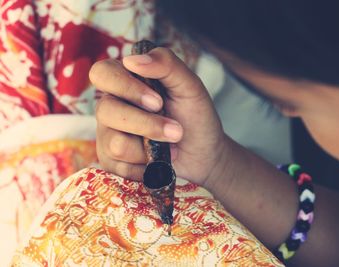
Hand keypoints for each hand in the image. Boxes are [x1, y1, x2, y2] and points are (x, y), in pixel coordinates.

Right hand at [90, 47, 226, 185]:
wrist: (204, 155)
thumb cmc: (195, 117)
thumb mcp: (190, 86)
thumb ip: (166, 64)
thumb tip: (132, 59)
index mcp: (126, 82)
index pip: (102, 73)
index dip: (125, 87)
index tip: (157, 102)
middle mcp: (111, 106)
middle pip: (106, 110)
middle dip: (146, 124)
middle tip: (176, 130)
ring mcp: (108, 135)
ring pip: (115, 143)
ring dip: (150, 148)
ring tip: (170, 147)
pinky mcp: (112, 162)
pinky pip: (121, 168)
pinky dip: (148, 167)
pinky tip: (159, 162)